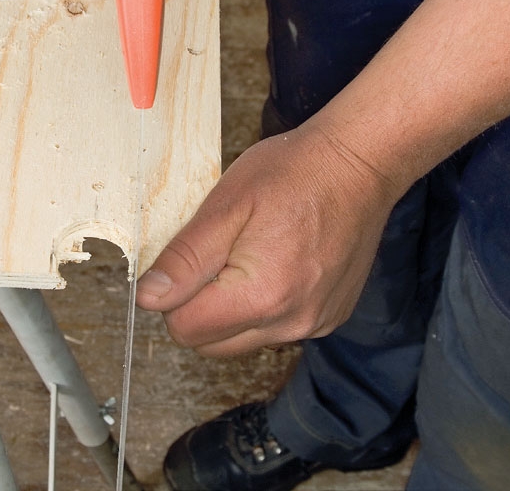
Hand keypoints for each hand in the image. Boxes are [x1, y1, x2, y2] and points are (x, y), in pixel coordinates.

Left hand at [136, 121, 397, 355]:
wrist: (359, 165)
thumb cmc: (295, 174)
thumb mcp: (227, 205)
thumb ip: (185, 258)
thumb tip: (150, 297)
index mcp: (261, 296)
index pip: (185, 330)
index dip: (173, 295)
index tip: (186, 261)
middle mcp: (292, 322)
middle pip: (211, 344)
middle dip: (199, 306)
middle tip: (217, 254)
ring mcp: (315, 324)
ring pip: (242, 339)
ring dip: (231, 308)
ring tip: (249, 256)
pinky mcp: (328, 318)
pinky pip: (275, 329)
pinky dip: (263, 306)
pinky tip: (276, 264)